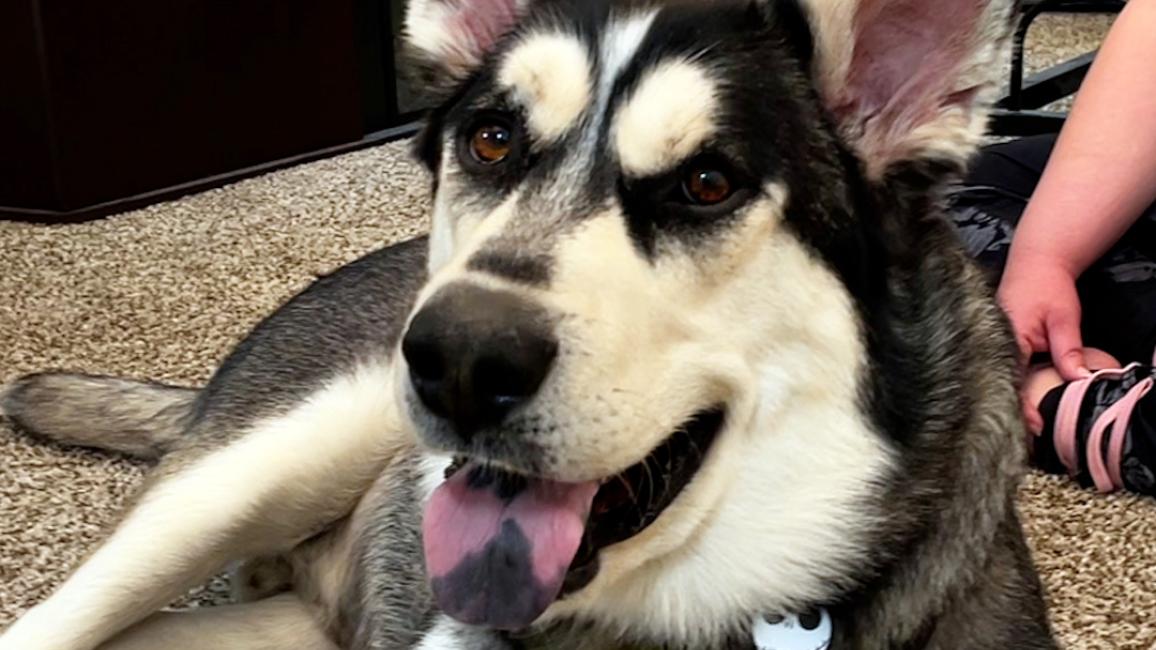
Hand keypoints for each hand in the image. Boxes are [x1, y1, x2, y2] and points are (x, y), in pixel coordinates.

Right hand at [997, 249, 1088, 431]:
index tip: (1038, 428)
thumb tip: (1078, 381)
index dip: (1023, 408)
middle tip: (1030, 438)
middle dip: (1012, 412)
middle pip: (999, 386)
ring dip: (1009, 401)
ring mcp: (989, 343)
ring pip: (997, 380)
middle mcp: (990, 344)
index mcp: (1006, 339)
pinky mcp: (994, 343)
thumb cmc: (1047, 286)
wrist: (1035, 262)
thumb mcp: (1064, 318)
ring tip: (1023, 427)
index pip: (1012, 382)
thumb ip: (1068, 350)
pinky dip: (1009, 386)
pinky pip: (999, 370)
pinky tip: (1018, 401)